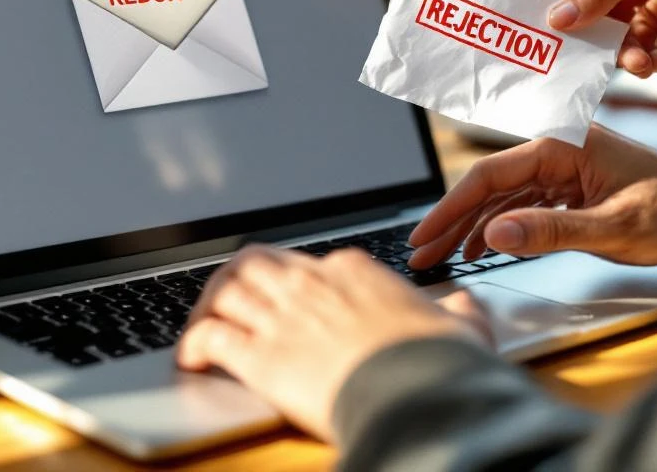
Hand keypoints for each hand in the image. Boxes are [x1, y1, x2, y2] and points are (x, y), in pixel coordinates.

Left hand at [177, 245, 490, 440]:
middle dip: (236, 279)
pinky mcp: (260, 355)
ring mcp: (282, 316)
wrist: (419, 393)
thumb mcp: (462, 327)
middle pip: (254, 262)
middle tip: (229, 301)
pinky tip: (192, 358)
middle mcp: (309, 283)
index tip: (289, 300)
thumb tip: (465, 304)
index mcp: (352, 271)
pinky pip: (209, 335)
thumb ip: (458, 310)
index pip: (307, 263)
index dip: (291, 282)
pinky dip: (194, 343)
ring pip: (224, 289)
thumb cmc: (441, 363)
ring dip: (207, 306)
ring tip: (201, 326)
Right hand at [408, 124, 656, 267]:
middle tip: (419, 251)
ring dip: (469, 226)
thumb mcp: (613, 227)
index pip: (488, 176)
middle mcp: (555, 151)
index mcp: (560, 146)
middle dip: (450, 220)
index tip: (424, 235)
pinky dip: (497, 227)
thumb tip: (494, 235)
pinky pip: (520, 205)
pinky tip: (478, 246)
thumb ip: (551, 231)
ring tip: (440, 254)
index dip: (449, 208)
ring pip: (499, 197)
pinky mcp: (567, 187)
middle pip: (486, 186)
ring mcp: (560, 169)